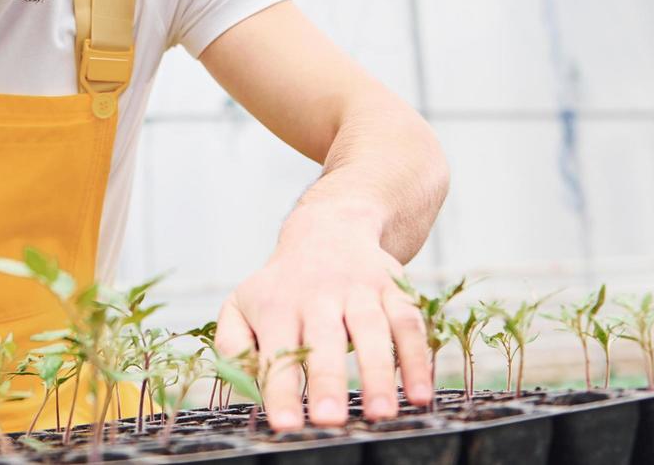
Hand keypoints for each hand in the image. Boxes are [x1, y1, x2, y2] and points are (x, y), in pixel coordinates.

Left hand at [213, 223, 430, 429]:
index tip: (286, 425)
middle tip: (331, 419)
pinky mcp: (393, 286)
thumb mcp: (241, 304)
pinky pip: (409, 321)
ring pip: (372, 329)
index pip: (276, 351)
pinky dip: (417, 357)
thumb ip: (232, 345)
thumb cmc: (280, 286)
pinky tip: (421, 394)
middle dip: (327, 380)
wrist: (328, 228)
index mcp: (277, 305)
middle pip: (324, 339)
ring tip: (381, 415)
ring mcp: (359, 288)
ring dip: (379, 373)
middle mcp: (318, 295)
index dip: (281, 389)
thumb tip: (238, 384)